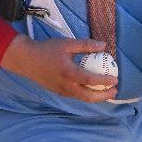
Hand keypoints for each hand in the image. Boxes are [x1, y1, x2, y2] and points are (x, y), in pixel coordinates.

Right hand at [2, 36, 119, 102]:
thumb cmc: (47, 49)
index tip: (116, 79)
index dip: (105, 81)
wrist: (25, 59)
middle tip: (115, 91)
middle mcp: (65, 85)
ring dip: (96, 97)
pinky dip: (86, 94)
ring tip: (106, 92)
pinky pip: (75, 96)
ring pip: (82, 98)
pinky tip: (91, 88)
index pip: (90, 80)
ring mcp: (61, 91)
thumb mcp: (67, 43)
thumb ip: (86, 45)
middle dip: (104, 96)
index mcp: (68, 73)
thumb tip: (104, 46)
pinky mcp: (57, 91)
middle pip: (88, 97)